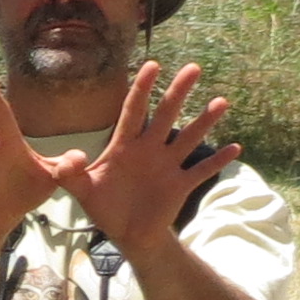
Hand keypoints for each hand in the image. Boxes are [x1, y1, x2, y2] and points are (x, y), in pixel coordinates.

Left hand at [49, 62, 235, 253]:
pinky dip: (217, 161)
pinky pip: (201, 171)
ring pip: (189, 138)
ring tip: (221, 102)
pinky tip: (234, 148)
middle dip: (178, 92)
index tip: (152, 64)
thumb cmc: (105, 206)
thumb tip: (65, 160)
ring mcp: (167, 166)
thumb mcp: (82, 190)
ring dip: (204, 121)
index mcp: (125, 145)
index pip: (133, 110)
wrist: (128, 234)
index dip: (142, 88)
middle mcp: (150, 149)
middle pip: (166, 115)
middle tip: (193, 67)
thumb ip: (69, 174)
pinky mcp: (180, 186)